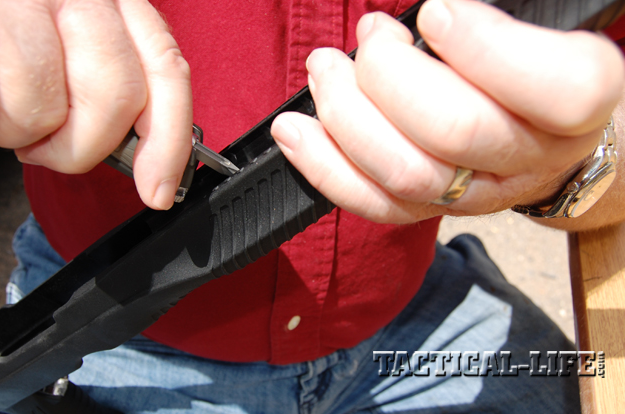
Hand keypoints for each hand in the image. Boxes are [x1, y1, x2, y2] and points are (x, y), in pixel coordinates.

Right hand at [0, 0, 191, 209]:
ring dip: (18, 131)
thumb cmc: (10, 43)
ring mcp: (23, 2)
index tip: (158, 191)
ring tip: (0, 98)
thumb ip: (113, 90)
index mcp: (116, 1)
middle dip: (80, 147)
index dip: (170, 141)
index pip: (167, 72)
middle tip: (44, 144)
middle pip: (117, 99)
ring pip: (45, 112)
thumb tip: (149, 165)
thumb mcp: (74, 53)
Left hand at [270, 0, 623, 224]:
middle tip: (371, 38)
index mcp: (577, 104)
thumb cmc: (532, 70)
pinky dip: (325, 167)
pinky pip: (375, 204)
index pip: (553, 90)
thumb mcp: (535, 34)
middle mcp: (529, 158)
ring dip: (346, 116)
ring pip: (406, 174)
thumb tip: (423, 18)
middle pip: (455, 132)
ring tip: (324, 71)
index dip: (483, 49)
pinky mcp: (430, 211)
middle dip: (390, 76)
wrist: (544, 136)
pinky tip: (295, 132)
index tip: (434, 13)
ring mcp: (476, 194)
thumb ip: (489, 27)